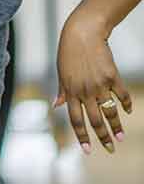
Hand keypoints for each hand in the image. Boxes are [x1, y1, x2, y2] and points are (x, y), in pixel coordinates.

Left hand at [53, 12, 132, 153]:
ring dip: (116, 127)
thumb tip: (56, 105)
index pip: (75, 119)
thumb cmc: (68, 52)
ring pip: (110, 112)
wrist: (82, 33)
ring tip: (121, 137)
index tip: (87, 150)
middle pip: (95, 120)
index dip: (82, 136)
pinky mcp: (112, 77)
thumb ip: (62, 90)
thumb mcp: (61, 72)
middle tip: (110, 149)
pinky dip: (126, 104)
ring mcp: (99, 84)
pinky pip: (122, 95)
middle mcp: (84, 90)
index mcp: (70, 91)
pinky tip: (127, 111)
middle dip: (103, 137)